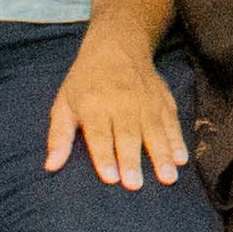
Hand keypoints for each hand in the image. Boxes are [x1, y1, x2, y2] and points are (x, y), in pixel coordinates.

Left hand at [48, 38, 189, 191]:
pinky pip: (172, 123)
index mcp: (94, 106)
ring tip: (167, 178)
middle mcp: (122, 104)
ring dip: (161, 156)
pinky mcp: (163, 101)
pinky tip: (181, 159)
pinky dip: (178, 141)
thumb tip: (50, 166)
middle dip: (131, 160)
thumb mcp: (64, 103)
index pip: (99, 135)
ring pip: (154, 132)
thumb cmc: (86, 81)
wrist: (118, 46)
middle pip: (127, 135)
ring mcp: (146, 103)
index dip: (104, 156)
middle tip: (135, 185)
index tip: (110, 178)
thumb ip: (59, 136)